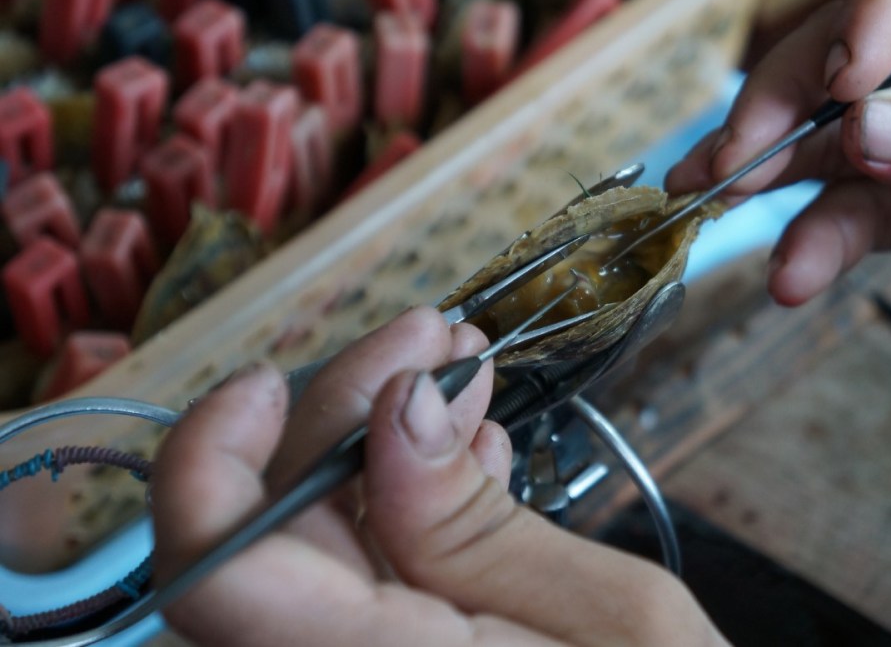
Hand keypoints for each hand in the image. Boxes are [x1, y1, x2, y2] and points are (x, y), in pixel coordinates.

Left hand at [152, 306, 723, 645]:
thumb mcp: (614, 619)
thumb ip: (480, 526)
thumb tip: (398, 407)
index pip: (218, 575)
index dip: (210, 459)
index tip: (272, 378)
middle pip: (271, 531)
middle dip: (344, 408)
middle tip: (436, 340)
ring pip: (316, 543)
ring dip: (383, 440)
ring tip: (468, 376)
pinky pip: (362, 578)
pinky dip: (408, 502)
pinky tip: (470, 454)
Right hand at [668, 0, 890, 337]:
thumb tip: (861, 130)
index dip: (869, 6)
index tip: (848, 84)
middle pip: (849, 43)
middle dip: (786, 102)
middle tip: (735, 159)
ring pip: (833, 129)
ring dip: (774, 171)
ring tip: (713, 206)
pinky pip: (857, 201)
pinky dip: (819, 234)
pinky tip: (793, 271)